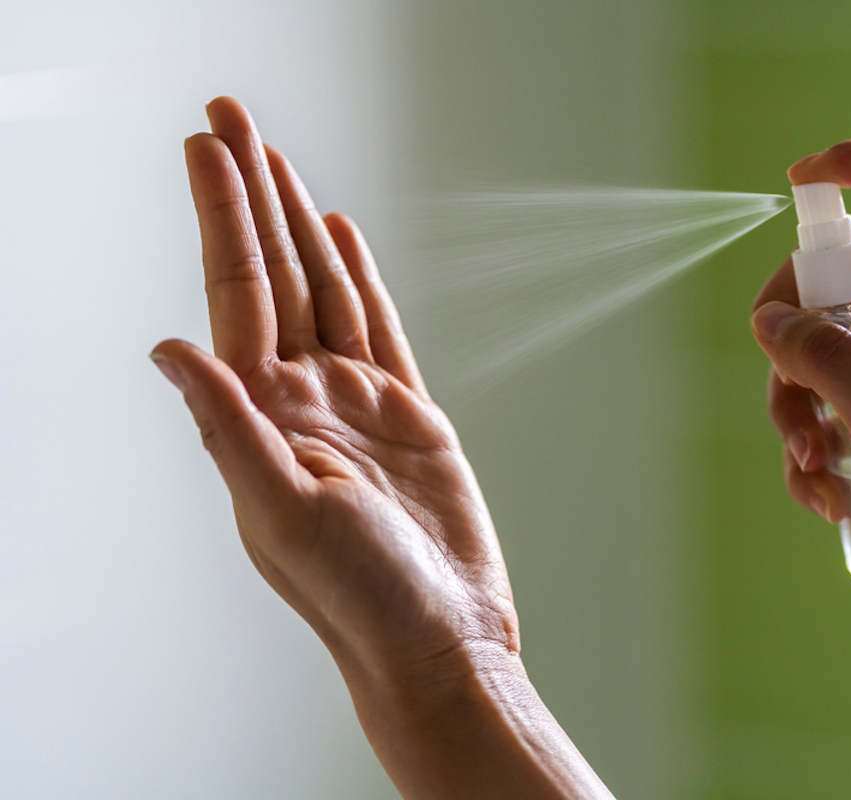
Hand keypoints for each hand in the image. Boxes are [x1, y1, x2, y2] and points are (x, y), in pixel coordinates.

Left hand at [152, 98, 609, 799]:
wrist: (439, 636)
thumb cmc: (359, 595)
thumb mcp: (281, 513)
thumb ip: (227, 426)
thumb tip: (166, 348)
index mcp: (263, 415)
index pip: (236, 291)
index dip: (221, 215)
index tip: (208, 146)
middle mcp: (302, 398)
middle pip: (272, 272)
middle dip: (250, 193)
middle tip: (232, 116)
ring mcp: (356, 402)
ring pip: (322, 289)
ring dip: (297, 222)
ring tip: (278, 160)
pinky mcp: (408, 415)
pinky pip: (377, 327)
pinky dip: (360, 277)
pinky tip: (342, 236)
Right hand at [752, 138, 850, 624]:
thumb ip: (828, 361)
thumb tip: (769, 319)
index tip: (799, 180)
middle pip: (830, 285)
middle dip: (789, 342)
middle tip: (790, 392)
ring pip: (810, 356)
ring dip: (793, 414)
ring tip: (816, 469)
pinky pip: (817, 411)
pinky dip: (807, 454)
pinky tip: (828, 500)